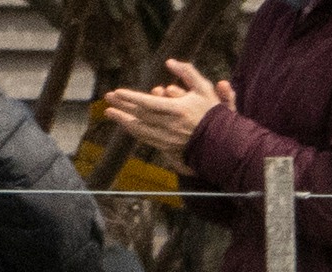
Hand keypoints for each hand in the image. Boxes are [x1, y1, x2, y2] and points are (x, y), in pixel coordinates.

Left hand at [102, 61, 227, 161]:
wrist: (225, 144)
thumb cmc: (214, 114)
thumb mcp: (204, 88)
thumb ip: (187, 72)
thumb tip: (169, 62)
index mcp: (177, 110)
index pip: (148, 103)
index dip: (131, 98)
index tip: (117, 93)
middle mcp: (171, 126)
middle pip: (140, 117)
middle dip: (122, 108)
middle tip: (107, 100)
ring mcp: (170, 139)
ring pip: (142, 131)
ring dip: (125, 122)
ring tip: (112, 114)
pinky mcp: (171, 148)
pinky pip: (149, 140)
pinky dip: (136, 133)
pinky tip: (128, 127)